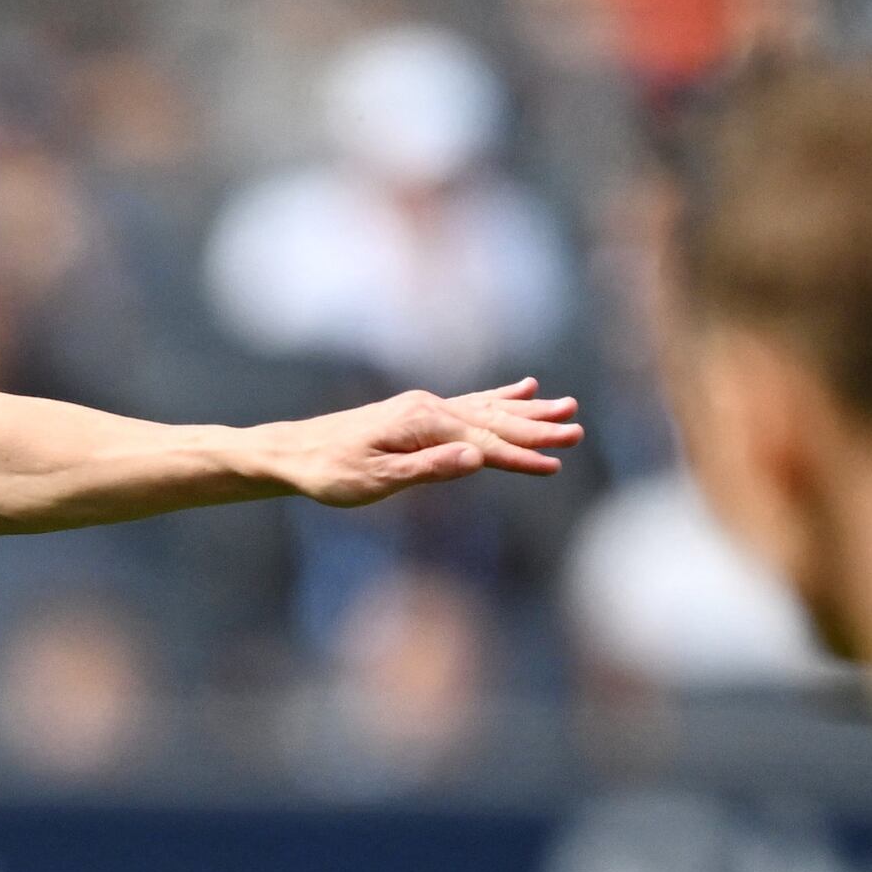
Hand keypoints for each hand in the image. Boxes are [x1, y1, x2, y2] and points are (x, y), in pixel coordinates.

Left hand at [260, 381, 581, 508]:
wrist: (294, 452)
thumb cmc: (330, 473)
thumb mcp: (375, 481)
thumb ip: (428, 470)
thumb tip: (475, 459)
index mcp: (423, 426)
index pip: (483, 445)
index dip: (521, 457)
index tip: (556, 464)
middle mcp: (429, 409)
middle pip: (495, 420)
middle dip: (537, 427)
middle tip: (578, 428)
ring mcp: (425, 407)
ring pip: (488, 408)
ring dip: (528, 410)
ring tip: (566, 405)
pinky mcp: (419, 412)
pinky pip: (471, 403)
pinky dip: (500, 398)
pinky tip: (523, 389)